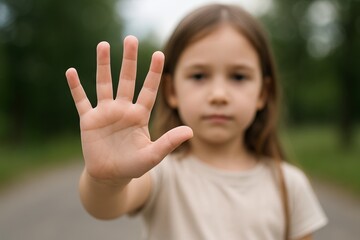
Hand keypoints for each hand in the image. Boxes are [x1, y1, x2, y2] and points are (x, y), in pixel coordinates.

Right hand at [66, 36, 192, 182]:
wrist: (110, 176)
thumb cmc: (133, 166)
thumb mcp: (152, 155)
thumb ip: (169, 142)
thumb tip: (191, 130)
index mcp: (139, 115)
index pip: (148, 90)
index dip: (154, 73)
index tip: (159, 53)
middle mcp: (123, 109)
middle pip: (126, 80)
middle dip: (129, 60)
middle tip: (130, 39)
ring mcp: (105, 113)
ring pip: (104, 84)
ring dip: (103, 65)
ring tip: (103, 45)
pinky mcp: (89, 120)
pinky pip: (81, 100)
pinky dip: (76, 87)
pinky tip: (71, 72)